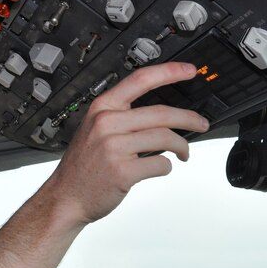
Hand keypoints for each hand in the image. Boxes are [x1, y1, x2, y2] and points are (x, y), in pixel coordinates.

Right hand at [45, 62, 209, 225]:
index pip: (141, 79)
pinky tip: (159, 168)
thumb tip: (161, 114)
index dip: (169, 72)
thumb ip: (121, 117)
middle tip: (201, 123)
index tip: (189, 71)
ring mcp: (114, 147)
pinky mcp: (123, 171)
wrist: (66, 197)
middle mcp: (107, 124)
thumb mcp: (94, 130)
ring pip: (166, 138)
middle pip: (162, 113)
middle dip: (189, 119)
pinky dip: (166, 167)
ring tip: (183, 152)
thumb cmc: (83, 166)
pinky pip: (160, 164)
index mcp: (102, 108)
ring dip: (182, 146)